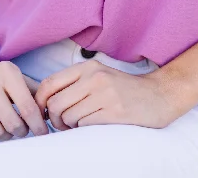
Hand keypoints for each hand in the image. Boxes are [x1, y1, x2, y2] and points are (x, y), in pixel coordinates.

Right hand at [0, 58, 47, 140]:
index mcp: (6, 72)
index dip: (37, 124)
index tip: (43, 133)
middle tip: (23, 130)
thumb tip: (49, 112)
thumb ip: (35, 92)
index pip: (27, 107)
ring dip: (5, 134)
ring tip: (8, 127)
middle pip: (12, 123)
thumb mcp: (17, 76)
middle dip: (22, 131)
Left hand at [34, 60, 181, 130]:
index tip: (42, 112)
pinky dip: (84, 130)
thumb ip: (74, 84)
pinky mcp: (114, 113)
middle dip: (55, 119)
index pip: (50, 83)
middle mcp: (95, 78)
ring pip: (69, 117)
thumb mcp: (99, 77)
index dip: (39, 101)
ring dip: (71, 126)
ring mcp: (105, 95)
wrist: (158, 96)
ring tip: (82, 123)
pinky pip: (85, 126)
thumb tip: (44, 103)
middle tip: (64, 124)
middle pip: (56, 104)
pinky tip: (94, 125)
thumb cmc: (124, 89)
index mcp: (89, 67)